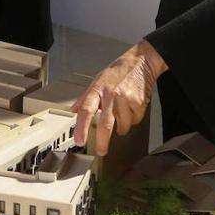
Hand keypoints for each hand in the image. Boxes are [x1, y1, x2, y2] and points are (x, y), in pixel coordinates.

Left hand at [72, 40, 166, 155]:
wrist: (141, 62)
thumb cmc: (117, 72)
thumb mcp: (97, 81)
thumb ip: (84, 98)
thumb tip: (73, 111)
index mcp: (97, 89)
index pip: (86, 110)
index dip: (81, 127)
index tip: (79, 141)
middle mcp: (110, 94)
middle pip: (105, 124)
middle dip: (102, 141)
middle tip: (101, 151)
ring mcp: (125, 99)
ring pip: (122, 126)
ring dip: (122, 127)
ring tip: (121, 116)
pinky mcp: (139, 102)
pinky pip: (135, 121)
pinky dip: (133, 120)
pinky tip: (132, 108)